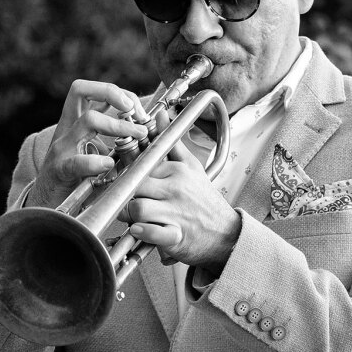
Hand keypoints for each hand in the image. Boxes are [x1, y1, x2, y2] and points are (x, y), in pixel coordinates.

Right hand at [28, 80, 148, 207]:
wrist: (46, 207)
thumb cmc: (77, 179)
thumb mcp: (97, 153)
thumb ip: (118, 142)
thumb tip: (148, 134)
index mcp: (76, 122)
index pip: (92, 90)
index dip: (118, 92)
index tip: (138, 110)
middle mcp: (67, 129)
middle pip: (80, 90)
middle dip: (111, 92)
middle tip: (133, 109)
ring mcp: (62, 148)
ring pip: (87, 120)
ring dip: (117, 125)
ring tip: (136, 135)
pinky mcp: (59, 170)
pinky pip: (76, 162)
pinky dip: (94, 162)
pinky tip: (108, 164)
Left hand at [122, 122, 240, 274]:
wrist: (226, 233)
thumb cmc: (203, 200)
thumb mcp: (191, 166)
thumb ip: (171, 141)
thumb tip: (161, 115)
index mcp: (177, 171)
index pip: (140, 166)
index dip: (129, 175)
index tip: (129, 183)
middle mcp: (176, 189)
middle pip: (134, 186)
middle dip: (125, 195)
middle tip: (128, 202)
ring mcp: (176, 214)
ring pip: (137, 208)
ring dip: (129, 216)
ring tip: (134, 217)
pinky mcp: (175, 237)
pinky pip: (150, 233)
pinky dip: (141, 233)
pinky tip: (141, 231)